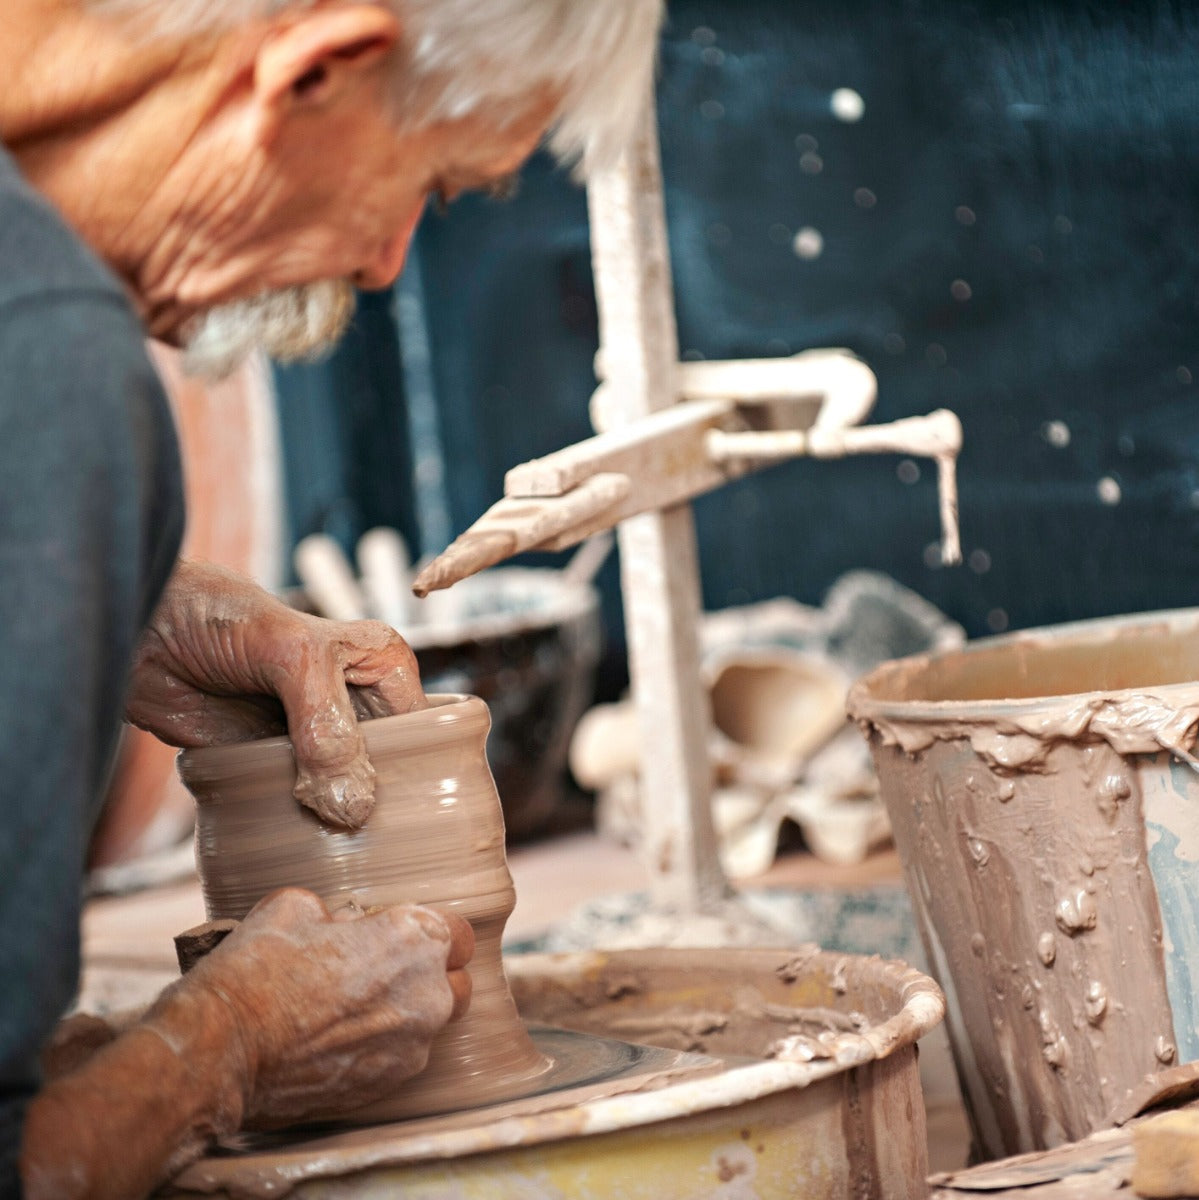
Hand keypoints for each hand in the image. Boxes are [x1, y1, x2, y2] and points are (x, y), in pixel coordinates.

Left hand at [126, 559, 425, 826]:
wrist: (138, 631)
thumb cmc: (221, 618)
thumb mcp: (291, 659)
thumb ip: (327, 729)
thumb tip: (354, 809)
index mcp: (382, 667)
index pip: (423, 731)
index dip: (414, 772)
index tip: (399, 814)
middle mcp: (356, 704)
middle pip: (388, 770)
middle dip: (376, 805)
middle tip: (364, 842)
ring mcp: (313, 739)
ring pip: (344, 796)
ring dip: (335, 823)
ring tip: (335, 850)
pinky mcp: (271, 766)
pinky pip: (297, 809)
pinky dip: (295, 827)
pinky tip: (294, 841)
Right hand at [169, 889, 473, 1127]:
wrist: (223, 1049)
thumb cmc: (258, 969)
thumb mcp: (295, 907)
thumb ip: (338, 914)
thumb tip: (342, 926)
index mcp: (415, 940)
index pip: (458, 934)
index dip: (431, 933)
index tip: (400, 937)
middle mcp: (428, 995)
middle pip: (455, 982)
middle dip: (428, 976)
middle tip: (381, 972)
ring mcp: (411, 1047)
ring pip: (429, 1024)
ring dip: (405, 1014)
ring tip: (353, 1010)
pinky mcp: (387, 1085)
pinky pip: (401, 1058)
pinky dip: (380, 1048)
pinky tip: (339, 1040)